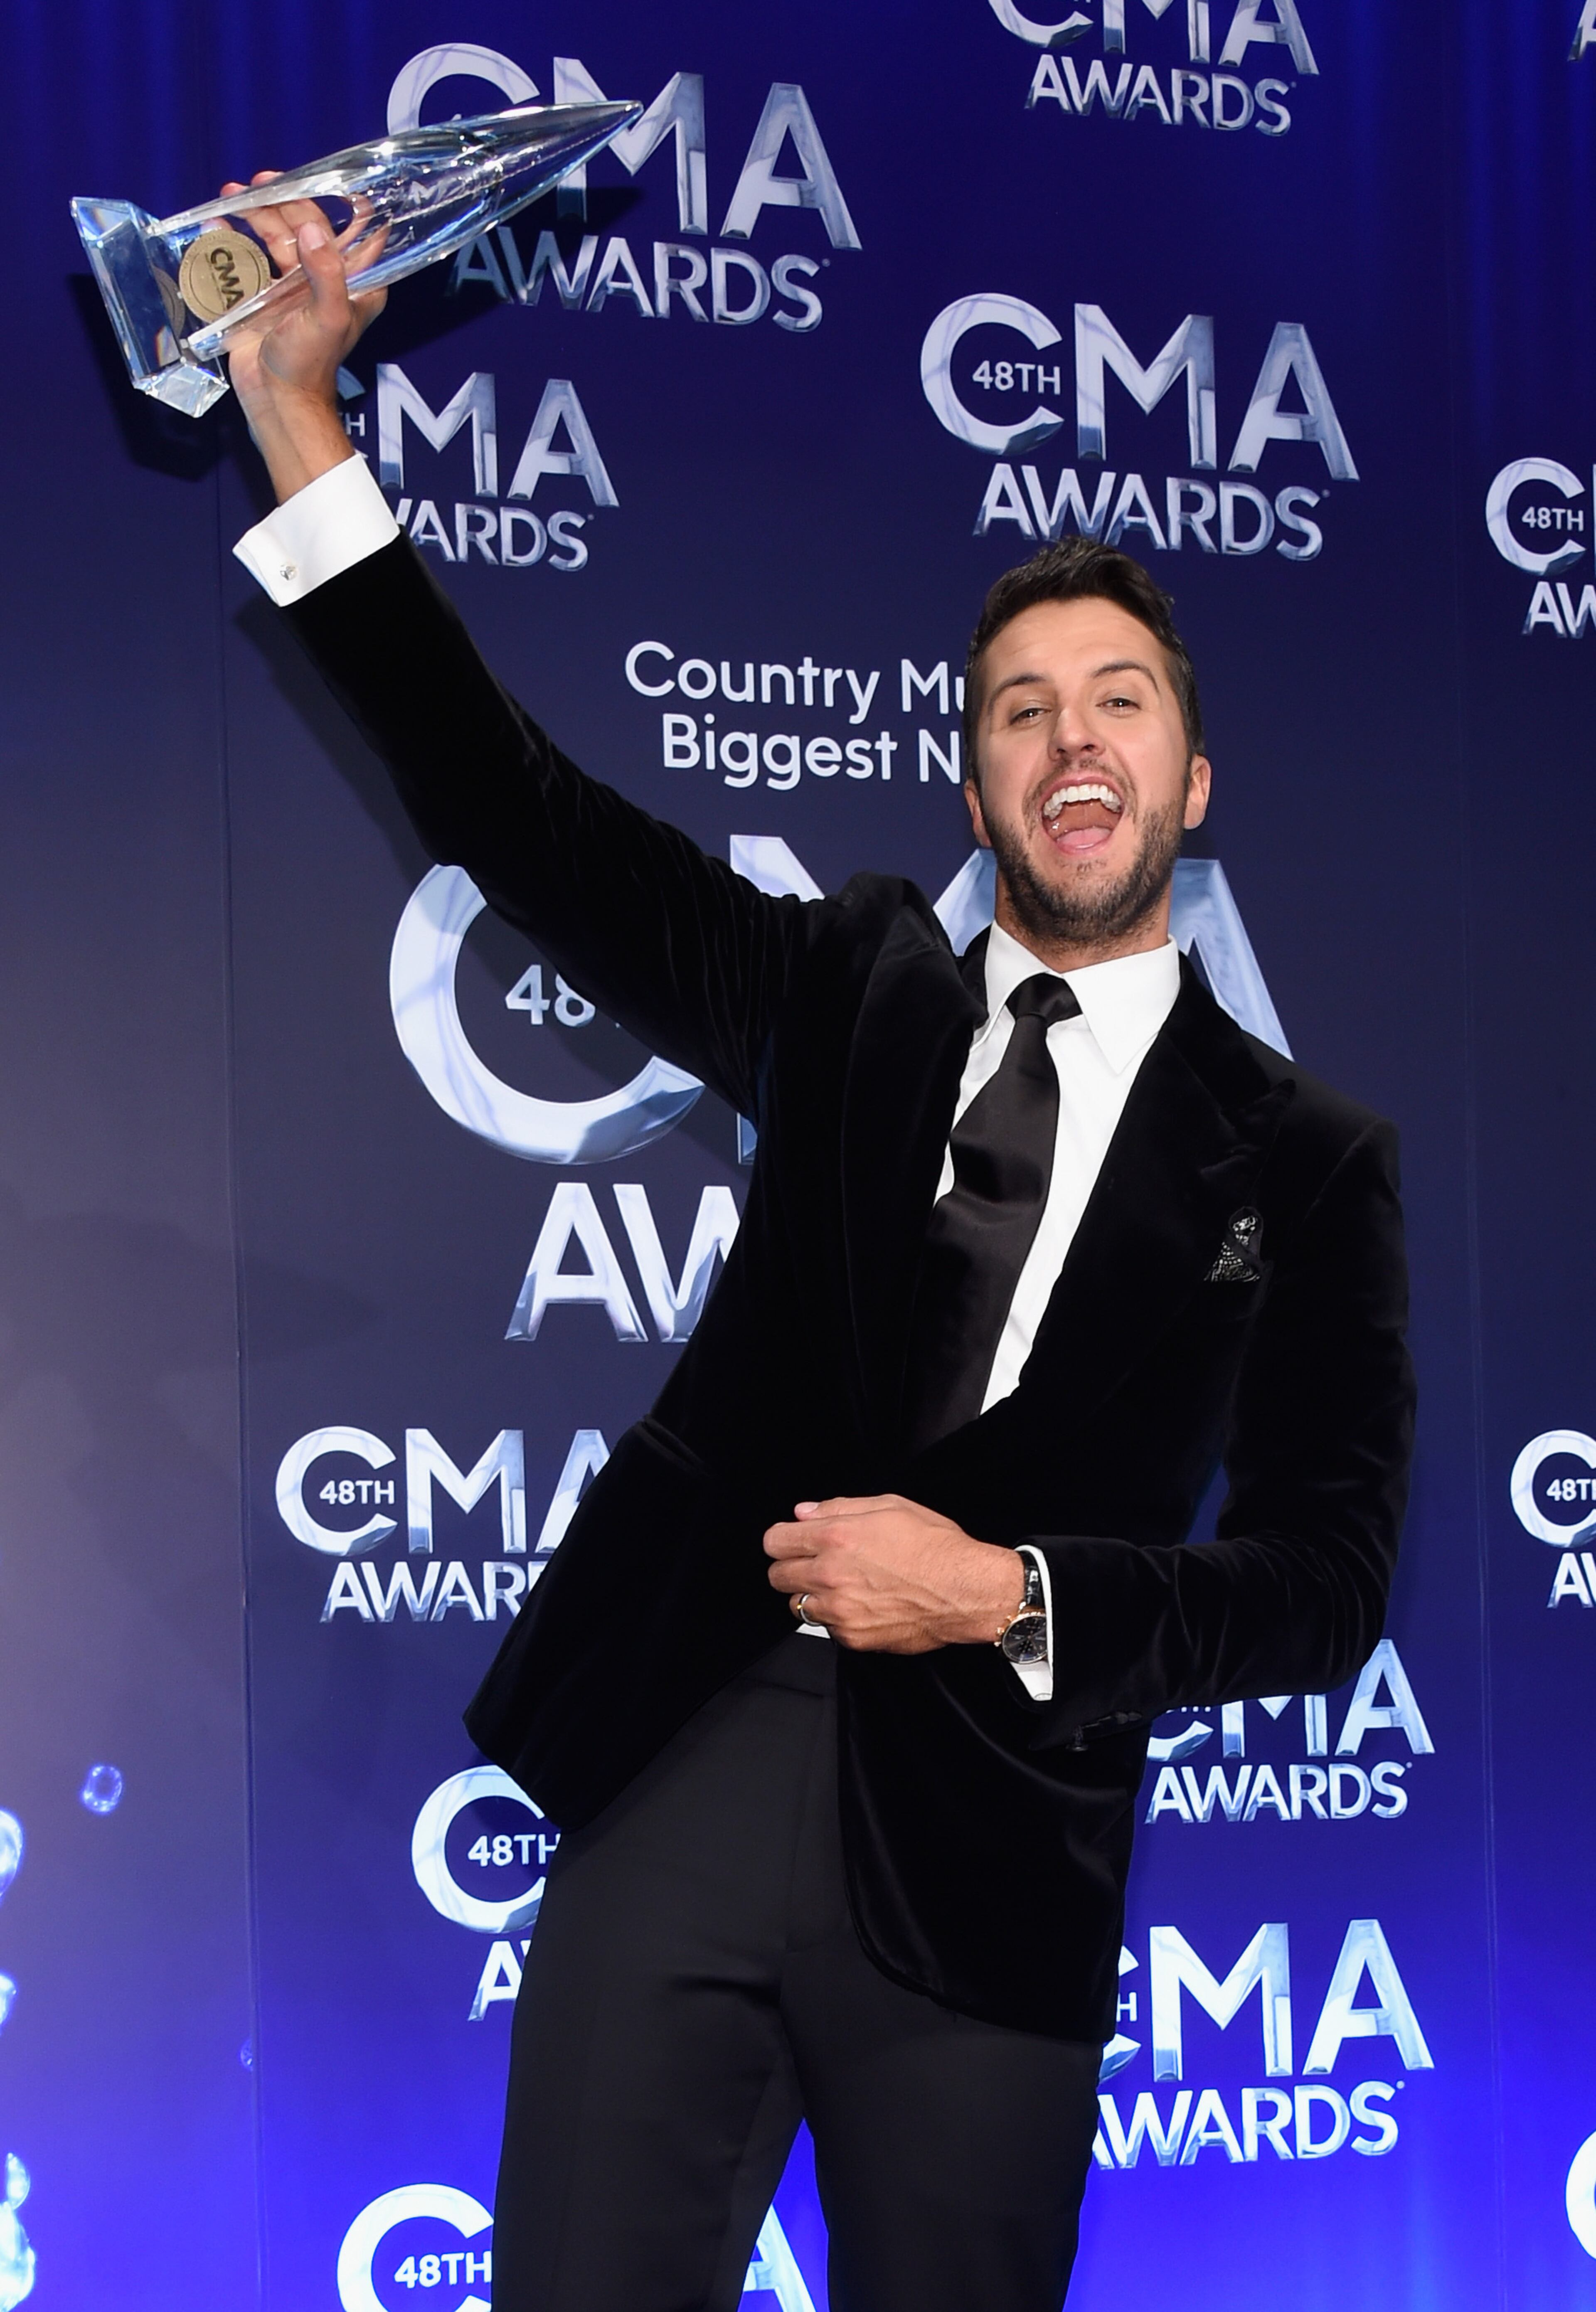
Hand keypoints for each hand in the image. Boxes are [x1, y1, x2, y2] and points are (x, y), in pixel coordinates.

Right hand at [220, 173, 388, 500]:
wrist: (274, 398)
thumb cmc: (309, 365)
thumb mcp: (328, 318)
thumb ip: (325, 272)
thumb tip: (312, 227)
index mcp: (354, 283)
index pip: (365, 232)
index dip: (353, 202)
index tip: (333, 177)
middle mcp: (325, 278)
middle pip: (309, 224)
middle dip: (286, 200)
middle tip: (261, 182)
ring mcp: (291, 285)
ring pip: (275, 235)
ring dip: (254, 212)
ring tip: (232, 193)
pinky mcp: (261, 294)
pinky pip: (246, 257)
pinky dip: (230, 238)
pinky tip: (215, 222)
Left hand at [763, 1494, 1026, 1652]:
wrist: (966, 1590)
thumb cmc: (935, 1547)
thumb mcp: (890, 1505)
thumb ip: (839, 1507)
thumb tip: (804, 1512)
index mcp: (836, 1538)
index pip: (775, 1541)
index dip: (783, 1539)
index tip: (792, 1541)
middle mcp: (831, 1575)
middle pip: (778, 1576)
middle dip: (792, 1567)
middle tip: (816, 1564)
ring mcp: (840, 1611)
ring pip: (798, 1606)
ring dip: (812, 1595)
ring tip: (842, 1586)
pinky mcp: (853, 1637)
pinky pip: (827, 1628)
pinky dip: (837, 1618)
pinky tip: (862, 1604)